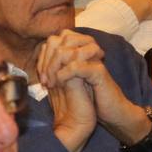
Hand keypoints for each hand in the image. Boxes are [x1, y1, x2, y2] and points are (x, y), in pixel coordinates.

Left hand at [40, 31, 151, 145]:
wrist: (110, 113)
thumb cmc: (90, 98)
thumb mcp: (67, 80)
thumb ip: (57, 66)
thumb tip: (40, 56)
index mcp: (80, 49)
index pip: (54, 40)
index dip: (43, 56)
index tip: (42, 77)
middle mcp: (87, 50)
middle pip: (60, 39)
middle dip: (47, 59)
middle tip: (45, 80)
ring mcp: (94, 59)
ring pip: (65, 49)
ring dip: (53, 66)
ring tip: (51, 83)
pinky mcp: (98, 71)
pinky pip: (76, 65)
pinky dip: (63, 75)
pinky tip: (60, 85)